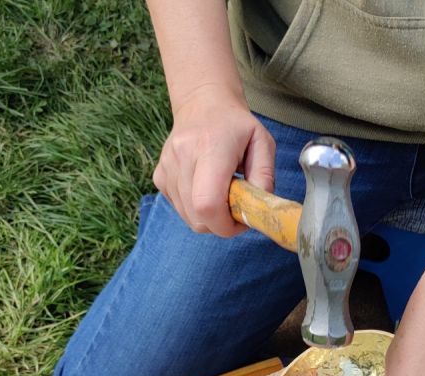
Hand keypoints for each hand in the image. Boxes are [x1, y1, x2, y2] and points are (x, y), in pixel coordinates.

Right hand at [152, 84, 275, 235]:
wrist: (202, 103)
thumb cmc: (236, 125)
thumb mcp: (262, 143)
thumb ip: (265, 177)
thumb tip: (259, 209)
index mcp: (210, 148)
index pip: (207, 204)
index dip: (226, 224)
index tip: (241, 219)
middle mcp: (182, 158)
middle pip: (198, 218)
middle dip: (221, 224)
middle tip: (236, 206)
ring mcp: (167, 169)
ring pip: (189, 218)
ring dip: (210, 217)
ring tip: (222, 193)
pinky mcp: (159, 177)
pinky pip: (180, 209)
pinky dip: (196, 209)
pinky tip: (206, 187)